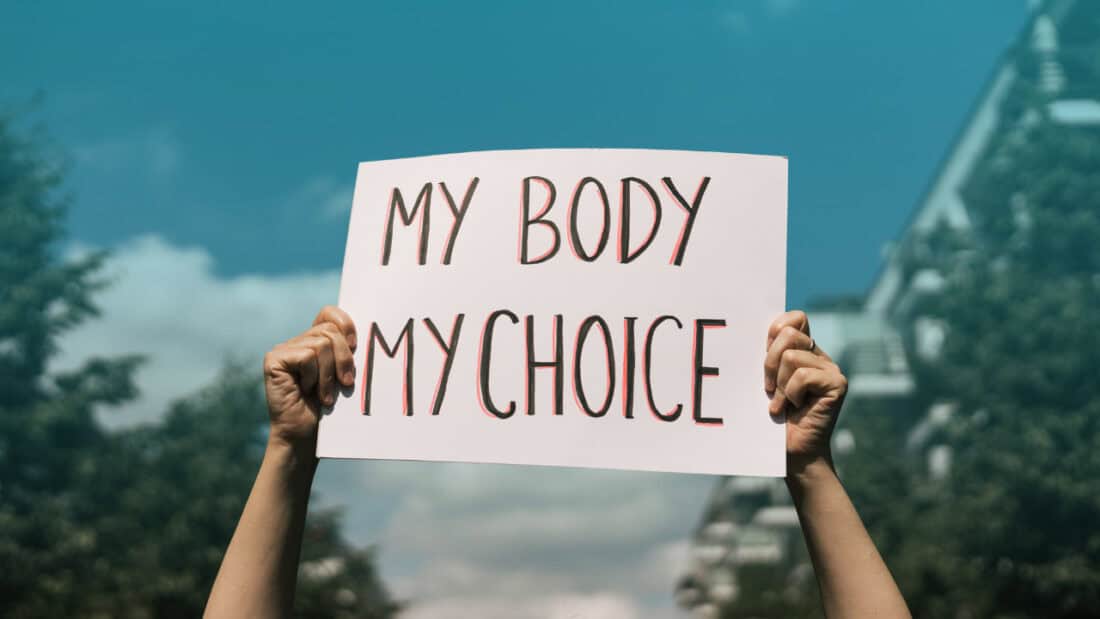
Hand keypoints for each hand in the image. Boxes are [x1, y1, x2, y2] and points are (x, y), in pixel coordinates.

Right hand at [262, 305, 357, 450]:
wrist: (305, 436)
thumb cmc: (329, 410)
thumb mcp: (343, 375)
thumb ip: (347, 352)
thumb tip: (365, 334)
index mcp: (314, 342)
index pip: (330, 313)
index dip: (345, 323)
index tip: (356, 345)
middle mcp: (297, 341)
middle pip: (330, 330)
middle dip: (344, 358)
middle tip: (345, 383)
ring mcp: (283, 349)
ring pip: (321, 344)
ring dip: (329, 374)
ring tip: (324, 394)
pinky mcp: (274, 360)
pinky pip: (306, 356)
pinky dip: (314, 377)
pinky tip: (306, 391)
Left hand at [764, 310, 847, 469]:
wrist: (791, 450)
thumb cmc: (773, 416)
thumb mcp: (767, 379)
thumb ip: (769, 354)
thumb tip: (761, 328)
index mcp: (804, 350)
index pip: (795, 319)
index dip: (777, 329)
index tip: (764, 353)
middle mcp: (820, 356)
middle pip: (789, 334)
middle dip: (770, 363)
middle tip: (769, 388)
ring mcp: (832, 369)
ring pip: (792, 356)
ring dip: (779, 385)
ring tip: (782, 403)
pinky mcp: (837, 384)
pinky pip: (802, 376)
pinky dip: (791, 393)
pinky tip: (795, 407)